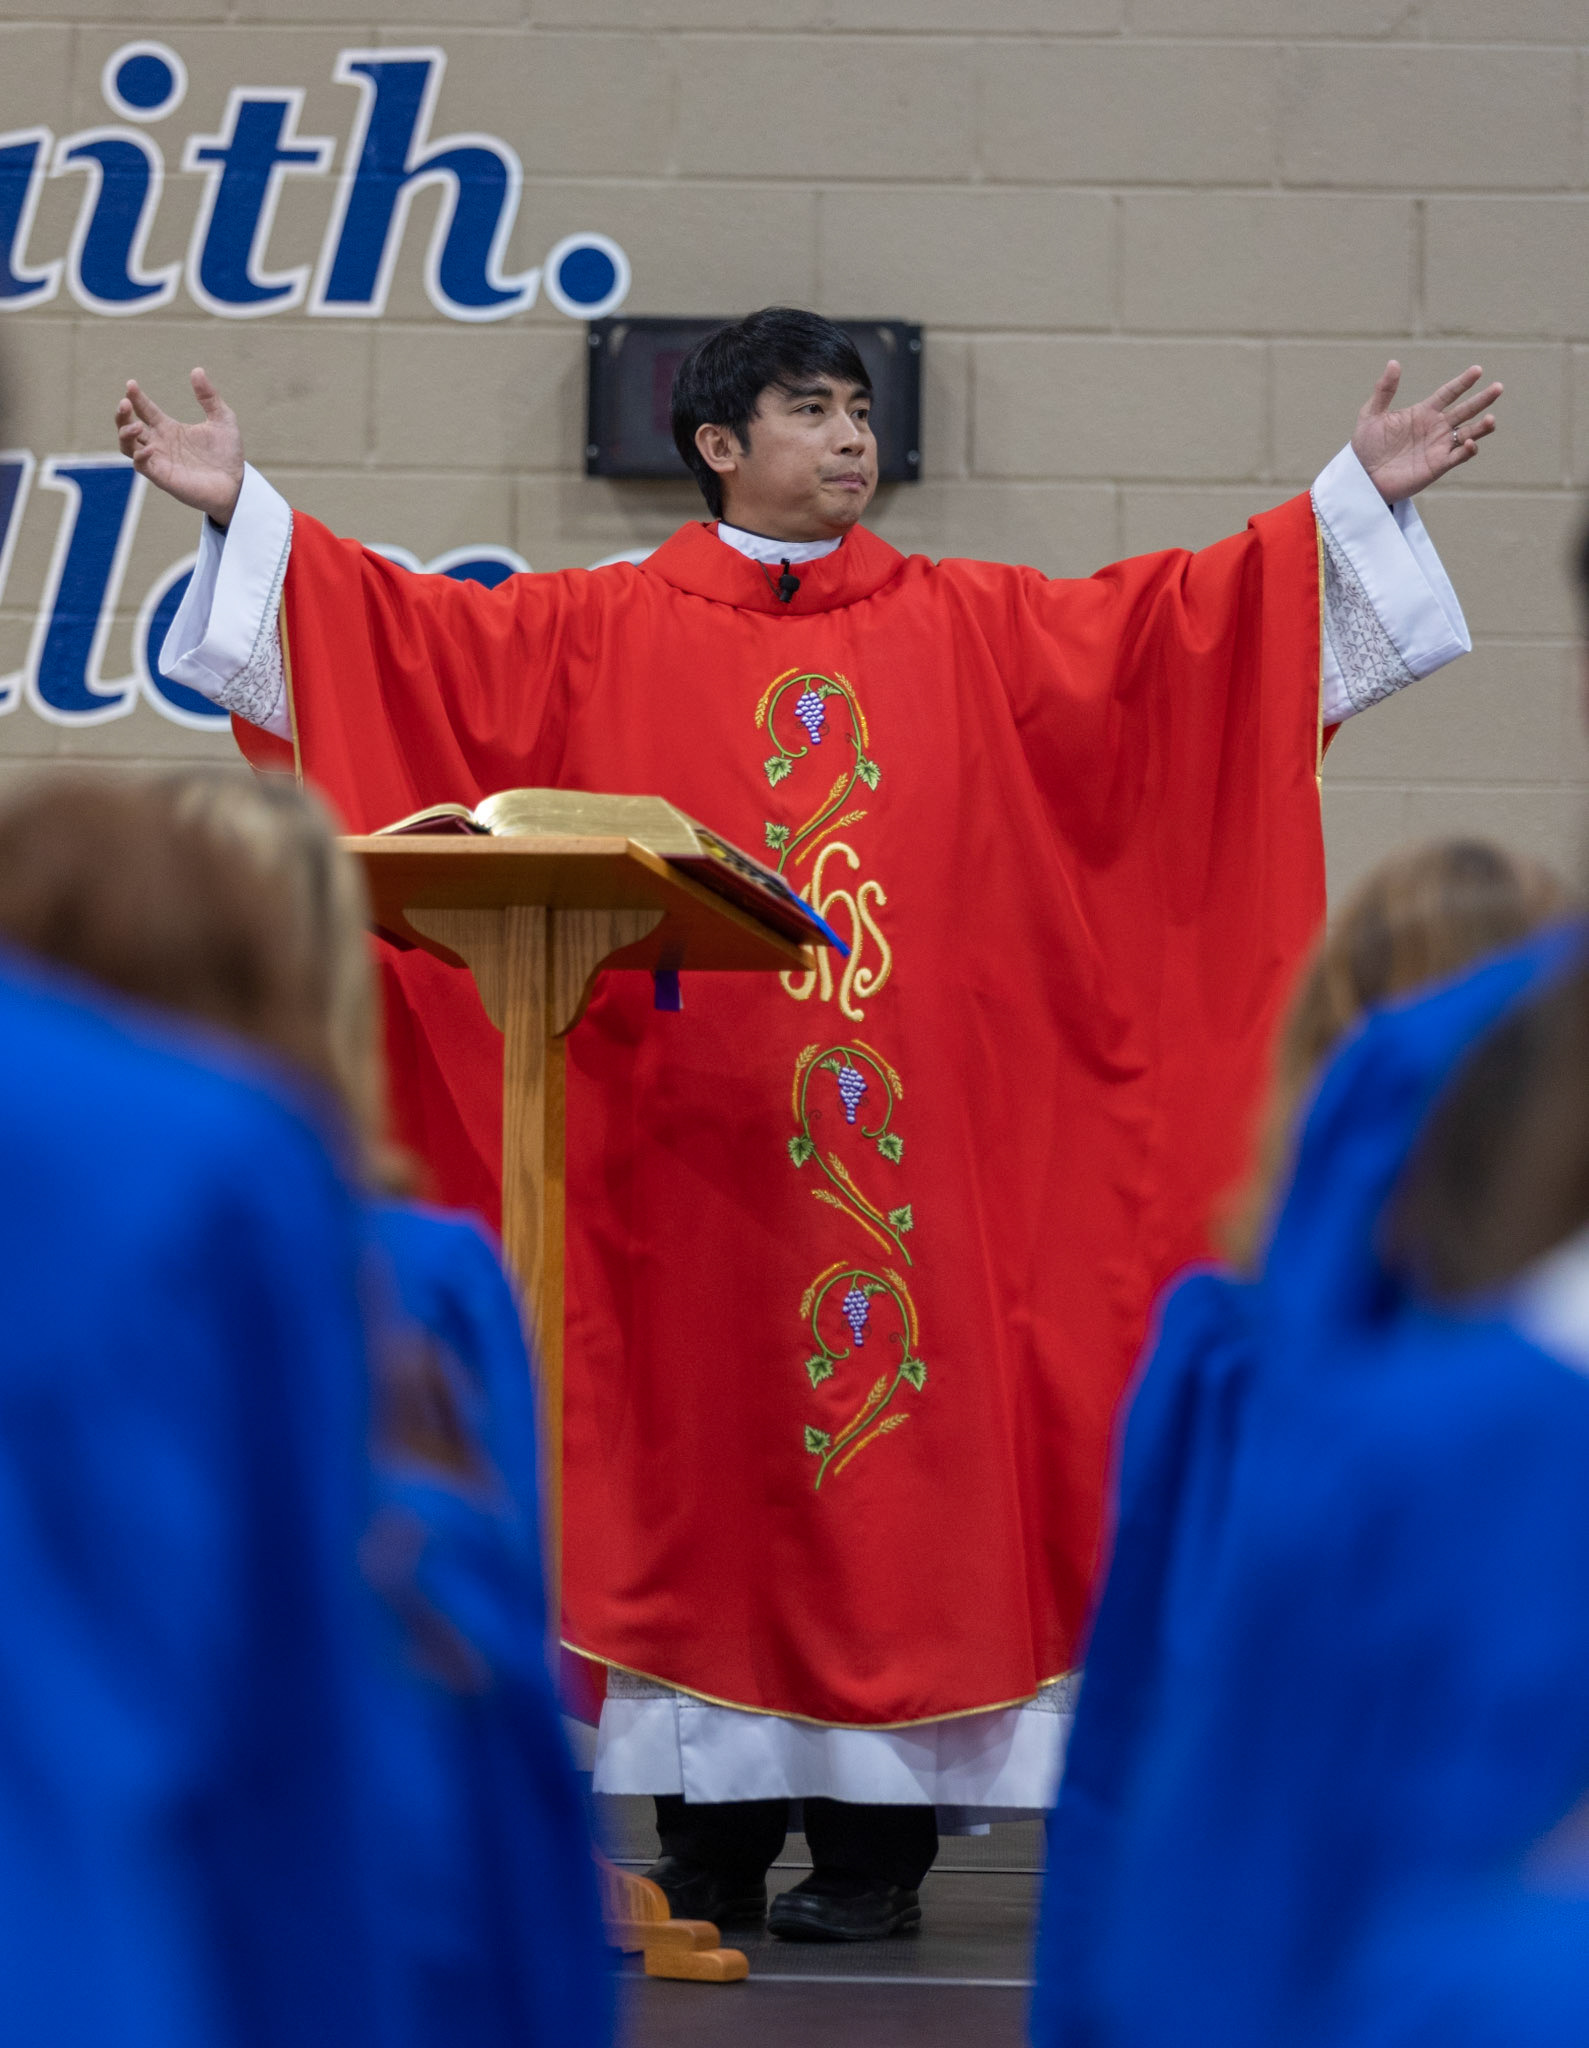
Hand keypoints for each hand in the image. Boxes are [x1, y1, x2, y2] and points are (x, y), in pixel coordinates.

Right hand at [115, 367, 244, 526]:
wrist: (236, 484)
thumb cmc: (227, 455)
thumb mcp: (222, 419)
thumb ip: (209, 396)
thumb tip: (197, 370)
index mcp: (169, 428)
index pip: (145, 409)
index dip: (136, 396)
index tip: (131, 384)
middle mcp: (160, 443)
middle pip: (128, 426)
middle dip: (122, 414)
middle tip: (125, 402)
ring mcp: (159, 460)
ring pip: (127, 446)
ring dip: (125, 433)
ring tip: (136, 426)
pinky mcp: (162, 477)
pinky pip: (141, 466)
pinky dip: (140, 456)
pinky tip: (150, 447)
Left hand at [1351, 361, 1501, 504]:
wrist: (1362, 477)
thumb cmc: (1365, 446)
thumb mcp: (1371, 414)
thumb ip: (1384, 390)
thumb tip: (1394, 362)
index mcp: (1423, 412)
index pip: (1449, 393)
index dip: (1463, 382)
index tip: (1478, 370)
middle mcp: (1436, 428)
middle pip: (1465, 410)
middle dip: (1482, 399)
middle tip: (1498, 387)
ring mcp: (1439, 447)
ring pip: (1468, 433)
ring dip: (1481, 426)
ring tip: (1491, 419)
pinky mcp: (1438, 466)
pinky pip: (1459, 456)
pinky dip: (1468, 450)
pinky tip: (1471, 442)